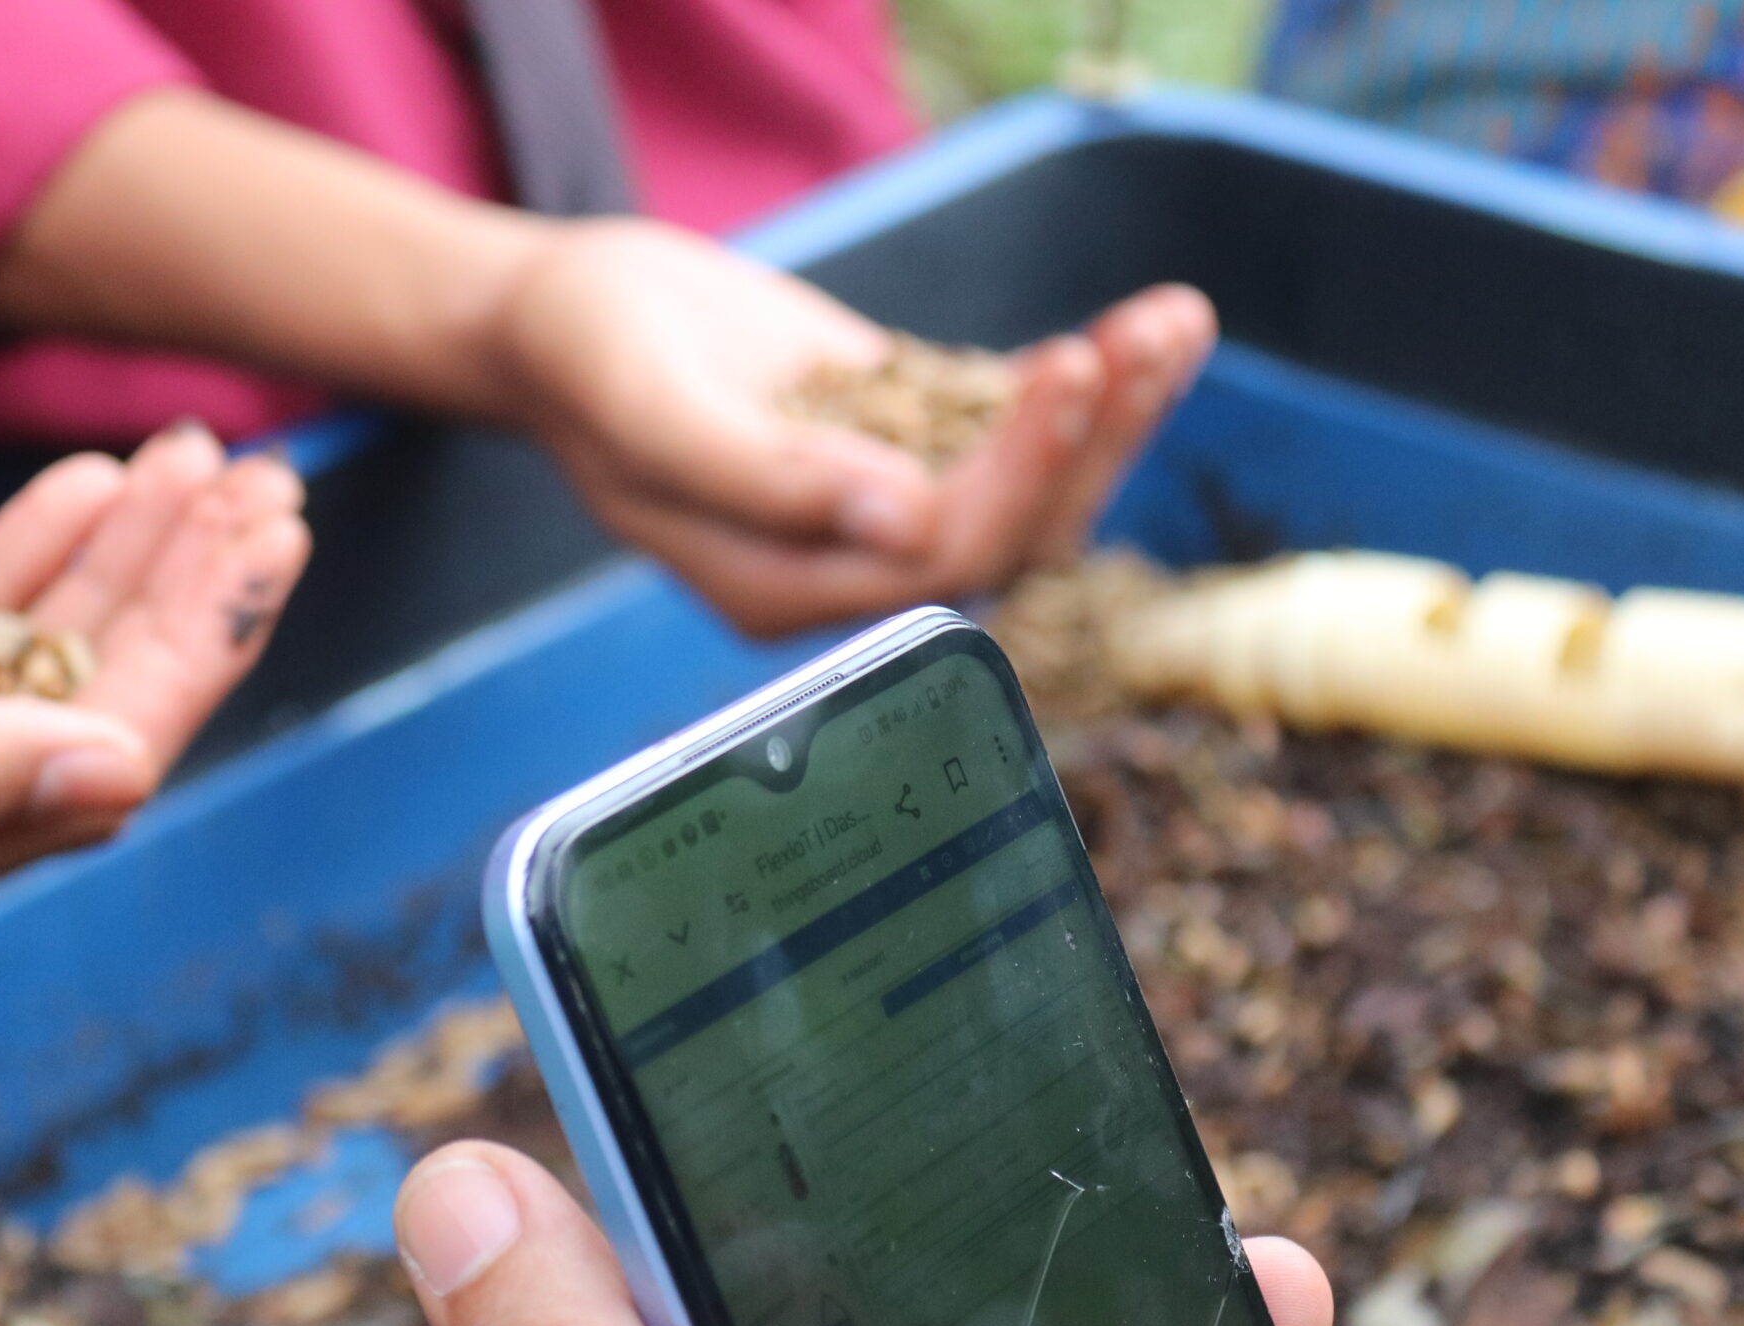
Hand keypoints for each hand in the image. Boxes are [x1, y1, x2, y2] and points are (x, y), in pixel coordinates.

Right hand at [0, 425, 306, 972]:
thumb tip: (119, 780)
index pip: (60, 786)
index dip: (175, 663)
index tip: (263, 553)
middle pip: (54, 724)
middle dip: (165, 605)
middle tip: (270, 490)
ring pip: (2, 670)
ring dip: (103, 568)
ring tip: (201, 464)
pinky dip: (3, 561)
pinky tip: (84, 492)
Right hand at [486, 222, 1215, 635]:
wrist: (569, 315)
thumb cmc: (586, 358)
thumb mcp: (651, 408)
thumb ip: (764, 478)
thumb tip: (900, 520)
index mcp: (784, 591)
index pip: (933, 563)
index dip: (1013, 477)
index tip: (1064, 369)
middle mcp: (851, 568)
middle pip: (1008, 536)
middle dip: (1089, 443)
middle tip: (1141, 340)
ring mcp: (889, 506)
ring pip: (1033, 490)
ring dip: (1114, 413)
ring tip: (1175, 324)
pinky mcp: (916, 443)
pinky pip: (1016, 430)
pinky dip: (1088, 382)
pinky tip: (1152, 325)